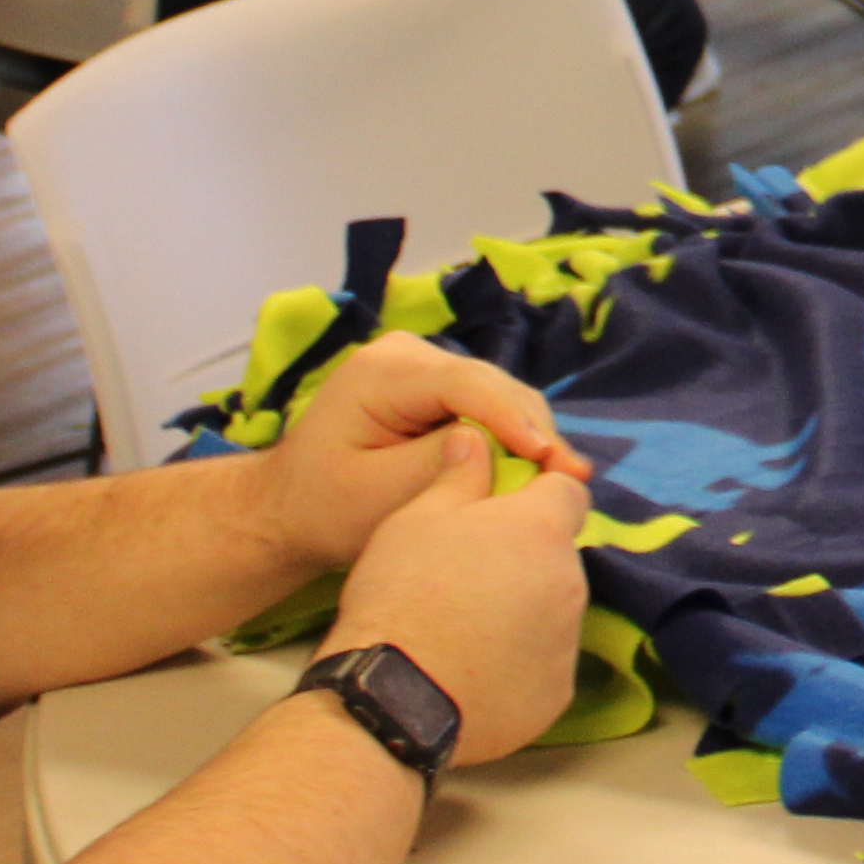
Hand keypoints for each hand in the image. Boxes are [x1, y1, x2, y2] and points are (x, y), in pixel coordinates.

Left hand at [255, 337, 564, 584]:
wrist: (290, 509)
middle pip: (492, 386)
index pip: (467, 384)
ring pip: (499, 396)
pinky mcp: (437, 390)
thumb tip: (506, 450)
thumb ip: (439, 467)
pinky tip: (539, 470)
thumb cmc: (324, 508)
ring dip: (530, 437)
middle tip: (573, 482)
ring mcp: (425, 368)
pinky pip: (488, 408)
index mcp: (383, 372)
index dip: (515, 420)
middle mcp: (408, 354)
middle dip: (533, 432)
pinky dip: (513, 439)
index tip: (553, 461)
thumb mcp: (379, 496)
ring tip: (562, 481)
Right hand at [320, 422, 590, 763]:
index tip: (502, 512)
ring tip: (465, 630)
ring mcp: (568, 642)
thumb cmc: (400, 593)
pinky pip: (546, 666)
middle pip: (558, 557)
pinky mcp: (557, 694)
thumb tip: (476, 436)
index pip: (567, 491)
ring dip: (525, 612)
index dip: (537, 496)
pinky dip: (520, 665)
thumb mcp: (416, 520)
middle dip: (525, 559)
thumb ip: (459, 477)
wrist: (392, 695)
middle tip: (468, 579)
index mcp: (540, 529)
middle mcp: (570, 581)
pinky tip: (475, 672)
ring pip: (554, 611)